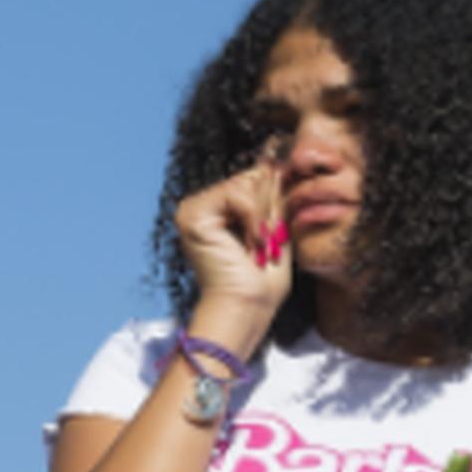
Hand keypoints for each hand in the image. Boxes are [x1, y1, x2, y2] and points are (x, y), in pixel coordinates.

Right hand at [173, 155, 290, 340]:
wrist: (246, 308)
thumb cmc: (261, 281)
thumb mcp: (274, 229)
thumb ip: (273, 198)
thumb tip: (278, 162)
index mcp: (218, 209)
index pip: (254, 178)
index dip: (273, 200)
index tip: (272, 233)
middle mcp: (201, 206)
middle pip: (251, 176)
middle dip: (268, 211)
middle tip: (264, 246)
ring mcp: (193, 209)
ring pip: (246, 184)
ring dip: (261, 219)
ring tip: (256, 248)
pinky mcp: (193, 215)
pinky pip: (237, 195)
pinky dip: (253, 220)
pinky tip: (250, 245)